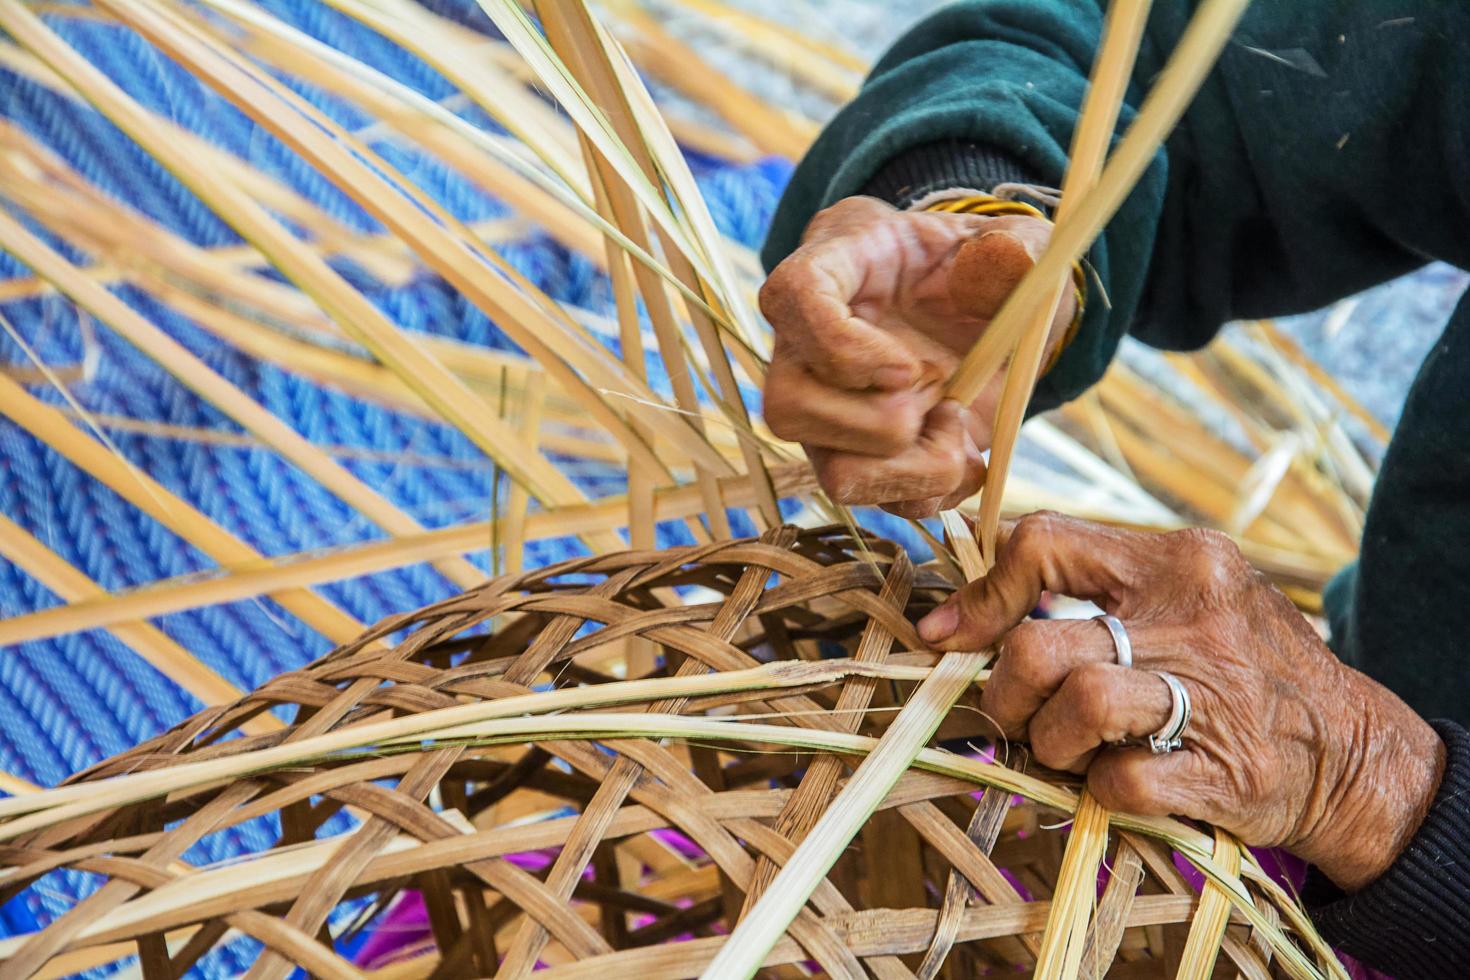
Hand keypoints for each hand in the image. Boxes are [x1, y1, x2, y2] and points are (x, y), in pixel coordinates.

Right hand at [760, 197, 1073, 517]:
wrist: (977, 314)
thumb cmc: (977, 269)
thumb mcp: (1012, 246)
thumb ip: (1013, 247)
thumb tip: (1003, 258)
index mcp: (831, 269)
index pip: (790, 299)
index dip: (842, 347)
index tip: (910, 367)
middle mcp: (805, 349)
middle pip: (790, 408)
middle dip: (884, 422)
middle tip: (938, 388)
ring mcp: (824, 412)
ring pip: (832, 472)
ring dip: (912, 468)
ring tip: (955, 424)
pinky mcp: (855, 457)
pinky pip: (877, 502)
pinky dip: (933, 489)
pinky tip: (962, 450)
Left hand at [917, 512, 1444, 890]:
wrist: (1350, 750)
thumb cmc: (1238, 666)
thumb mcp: (1181, 597)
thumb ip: (1084, 591)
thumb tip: (950, 620)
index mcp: (1179, 561)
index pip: (1043, 543)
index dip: (980, 596)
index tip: (949, 636)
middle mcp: (1196, 618)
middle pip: (1039, 644)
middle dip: (1004, 694)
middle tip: (1014, 716)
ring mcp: (1214, 697)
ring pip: (1075, 707)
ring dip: (1047, 744)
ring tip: (1065, 751)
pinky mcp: (1225, 775)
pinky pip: (1118, 783)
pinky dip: (1097, 791)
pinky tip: (1115, 783)